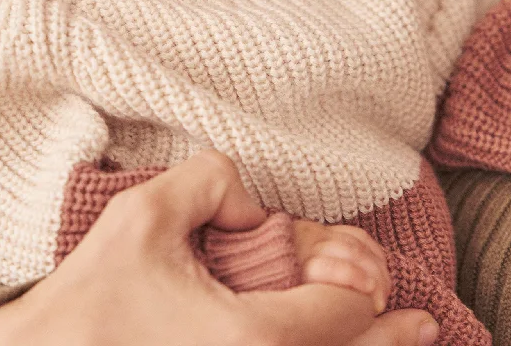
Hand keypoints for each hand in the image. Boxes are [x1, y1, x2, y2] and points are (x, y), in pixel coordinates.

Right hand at [0, 150, 436, 345]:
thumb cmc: (91, 300)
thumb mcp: (146, 214)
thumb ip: (212, 180)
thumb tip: (253, 201)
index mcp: (253, 341)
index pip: (344, 309)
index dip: (359, 276)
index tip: (362, 260)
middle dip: (389, 336)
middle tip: (419, 323)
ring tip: (405, 340)